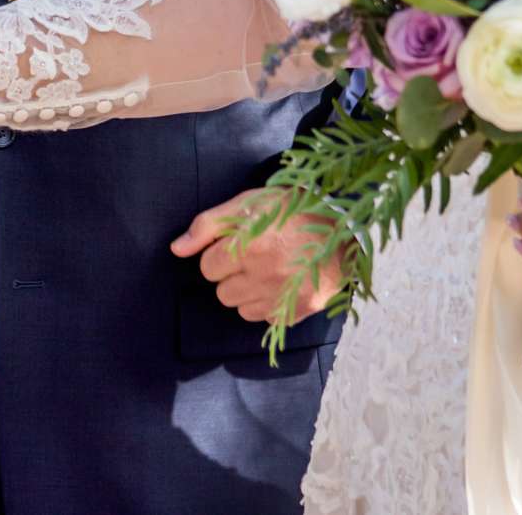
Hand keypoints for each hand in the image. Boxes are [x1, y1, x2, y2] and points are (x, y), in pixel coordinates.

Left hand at [172, 187, 347, 323]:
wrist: (345, 226)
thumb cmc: (292, 209)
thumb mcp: (248, 203)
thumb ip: (208, 225)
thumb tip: (176, 249)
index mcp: (247, 245)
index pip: (208, 268)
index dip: (219, 255)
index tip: (236, 246)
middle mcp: (263, 275)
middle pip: (223, 293)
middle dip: (232, 276)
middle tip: (253, 258)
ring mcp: (282, 297)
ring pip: (242, 309)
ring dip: (248, 293)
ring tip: (268, 271)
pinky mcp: (299, 311)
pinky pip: (267, 318)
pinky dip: (270, 305)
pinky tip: (283, 284)